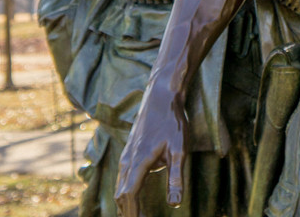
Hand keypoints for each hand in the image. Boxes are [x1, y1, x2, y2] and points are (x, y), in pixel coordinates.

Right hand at [115, 83, 187, 216]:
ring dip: (125, 204)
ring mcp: (126, 155)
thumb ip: (176, 178)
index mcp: (138, 162)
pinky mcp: (129, 151)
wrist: (161, 96)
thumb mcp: (180, 150)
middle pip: (121, 195)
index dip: (134, 214)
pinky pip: (122, 177)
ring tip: (136, 215)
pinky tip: (132, 198)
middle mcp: (127, 160)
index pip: (130, 196)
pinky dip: (124, 192)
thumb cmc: (173, 122)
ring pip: (119, 186)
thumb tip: (175, 204)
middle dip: (129, 213)